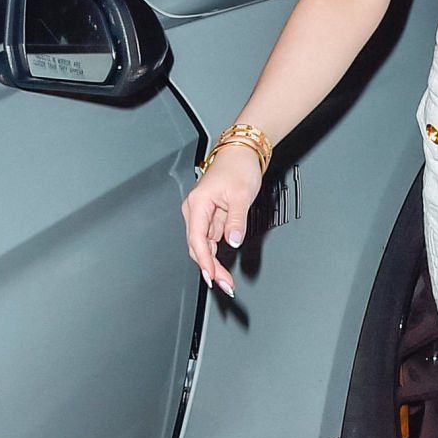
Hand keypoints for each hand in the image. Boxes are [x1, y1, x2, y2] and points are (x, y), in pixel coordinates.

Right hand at [180, 149, 263, 297]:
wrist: (242, 153)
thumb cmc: (238, 167)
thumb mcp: (241, 196)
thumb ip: (235, 221)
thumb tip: (232, 241)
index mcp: (198, 204)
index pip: (197, 239)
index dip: (204, 261)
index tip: (213, 276)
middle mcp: (195, 210)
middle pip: (198, 246)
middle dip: (210, 268)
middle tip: (224, 284)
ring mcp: (202, 214)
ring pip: (204, 245)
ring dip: (214, 263)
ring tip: (226, 280)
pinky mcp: (211, 215)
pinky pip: (210, 239)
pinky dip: (216, 253)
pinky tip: (223, 265)